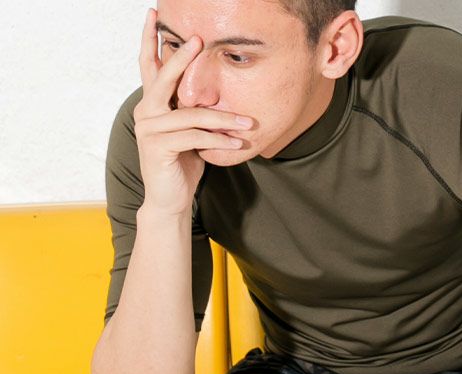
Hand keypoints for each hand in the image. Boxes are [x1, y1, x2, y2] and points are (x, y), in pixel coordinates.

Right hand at [134, 8, 254, 215]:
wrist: (170, 200)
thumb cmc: (182, 164)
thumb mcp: (191, 133)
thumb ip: (194, 112)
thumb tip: (217, 93)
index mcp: (152, 104)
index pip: (150, 67)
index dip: (150, 40)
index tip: (154, 15)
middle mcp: (146, 112)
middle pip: (164, 78)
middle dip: (182, 57)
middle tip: (198, 38)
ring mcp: (149, 129)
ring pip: (190, 113)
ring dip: (223, 118)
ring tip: (248, 122)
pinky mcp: (158, 147)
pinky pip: (194, 137)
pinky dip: (218, 140)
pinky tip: (237, 144)